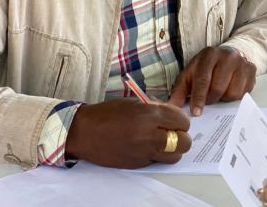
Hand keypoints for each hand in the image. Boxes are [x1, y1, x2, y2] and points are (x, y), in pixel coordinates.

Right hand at [65, 98, 191, 168]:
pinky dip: (157, 155)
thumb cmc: (107, 114)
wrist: (83, 132)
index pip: (182, 121)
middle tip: (174, 132)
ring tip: (163, 142)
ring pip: (174, 156)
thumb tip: (172, 116)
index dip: (181, 120)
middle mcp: (149, 135)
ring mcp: (143, 151)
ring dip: (173, 149)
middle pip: (184, 142)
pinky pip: (157, 161)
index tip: (176, 120)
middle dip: (182, 137)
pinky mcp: (136, 163)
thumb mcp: (135, 104)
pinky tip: (147, 147)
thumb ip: (156, 110)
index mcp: (149, 115)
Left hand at [168, 46, 255, 115]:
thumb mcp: (191, 73)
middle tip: (208, 101)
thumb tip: (172, 107)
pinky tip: (229, 90)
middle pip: (219, 87)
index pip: (203, 79)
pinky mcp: (252, 70)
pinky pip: (244, 93)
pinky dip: (235, 96)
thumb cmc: (206, 67)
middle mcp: (228, 56)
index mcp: (209, 54)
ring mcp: (243, 63)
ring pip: (233, 93)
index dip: (199, 98)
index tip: (196, 112)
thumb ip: (180, 90)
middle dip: (211, 99)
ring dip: (224, 98)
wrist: (228, 54)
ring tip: (219, 93)